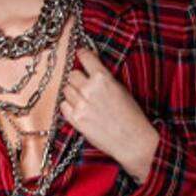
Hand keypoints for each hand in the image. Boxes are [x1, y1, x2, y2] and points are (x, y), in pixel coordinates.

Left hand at [60, 45, 159, 183]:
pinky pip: (63, 106)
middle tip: (84, 86)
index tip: (81, 55)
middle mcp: (89, 89)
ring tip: (84, 100)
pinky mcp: (75, 119)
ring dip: (72, 93)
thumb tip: (90, 69)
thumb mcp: (120, 89)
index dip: (82, 56)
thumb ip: (103, 78)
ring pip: (66, 89)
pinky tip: (79, 110)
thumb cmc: (131, 115)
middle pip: (72, 75)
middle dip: (77, 79)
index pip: (84, 57)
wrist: (132, 140)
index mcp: (103, 78)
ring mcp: (80, 104)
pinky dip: (68, 106)